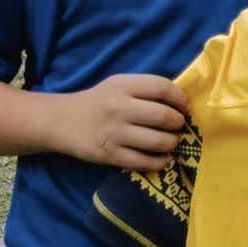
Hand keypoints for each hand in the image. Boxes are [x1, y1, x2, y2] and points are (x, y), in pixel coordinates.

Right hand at [56, 74, 189, 170]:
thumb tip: (181, 102)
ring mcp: (114, 133)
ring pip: (158, 141)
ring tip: (170, 141)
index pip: (163, 87)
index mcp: (123, 86)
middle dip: (178, 123)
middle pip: (164, 116)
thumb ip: (145, 89)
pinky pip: (145, 162)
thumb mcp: (118, 85)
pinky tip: (162, 157)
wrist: (62, 121)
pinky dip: (160, 161)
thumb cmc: (98, 102)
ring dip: (172, 142)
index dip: (181, 98)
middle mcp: (119, 108)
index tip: (184, 106)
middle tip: (177, 126)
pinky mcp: (110, 155)